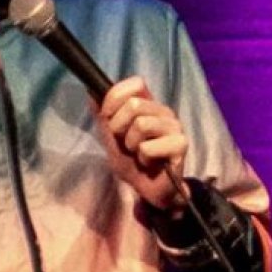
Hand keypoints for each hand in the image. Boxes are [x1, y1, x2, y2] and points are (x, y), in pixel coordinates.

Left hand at [95, 76, 189, 211]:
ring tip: (138, 153)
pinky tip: (149, 162)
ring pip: (141, 124)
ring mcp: (174, 126)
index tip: (108, 117)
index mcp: (148, 104)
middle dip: (119, 128)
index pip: (136, 84)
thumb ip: (101, 114)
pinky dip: (143, 158)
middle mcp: (163, 111)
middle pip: (134, 104)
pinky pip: (148, 147)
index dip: (116, 98)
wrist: (147, 188)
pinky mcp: (180, 144)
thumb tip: (91, 92)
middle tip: (126, 143)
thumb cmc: (131, 160)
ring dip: (131, 145)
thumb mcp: (109, 136)